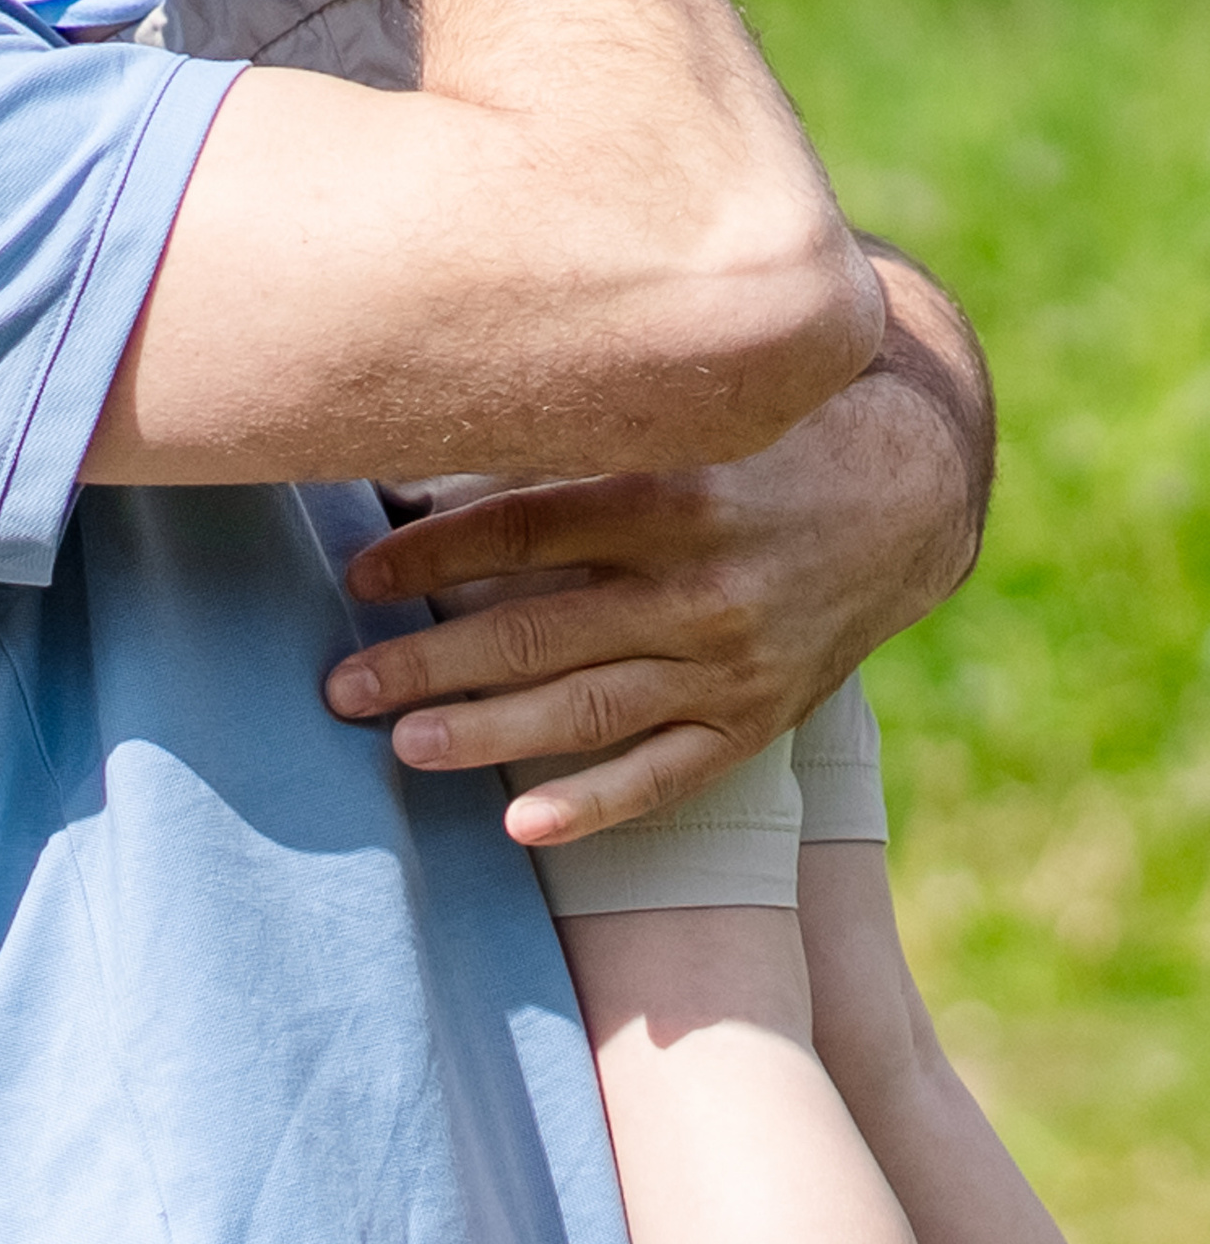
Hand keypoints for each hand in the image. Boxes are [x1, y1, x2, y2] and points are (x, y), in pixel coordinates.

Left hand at [321, 278, 988, 845]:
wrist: (905, 491)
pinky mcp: (758, 717)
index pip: (522, 527)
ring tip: (401, 748)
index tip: (356, 572)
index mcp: (669, 488)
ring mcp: (732, 659)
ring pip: (589, 709)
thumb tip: (421, 459)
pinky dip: (597, 804)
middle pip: (537, 628)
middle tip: (339, 685)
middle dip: (428, 662)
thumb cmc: (752, 433)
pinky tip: (524, 826)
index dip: (430, 552)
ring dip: (487, 735)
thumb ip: (567, 443)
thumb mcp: (673, 416)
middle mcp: (700, 581)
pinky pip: (670, 774)